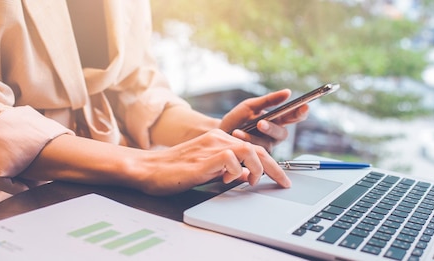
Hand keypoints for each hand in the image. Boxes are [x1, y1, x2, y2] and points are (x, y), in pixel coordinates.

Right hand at [140, 129, 290, 194]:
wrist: (149, 169)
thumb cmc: (175, 171)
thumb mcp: (208, 170)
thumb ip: (227, 170)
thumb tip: (246, 176)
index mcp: (219, 139)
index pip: (253, 148)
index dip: (270, 164)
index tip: (280, 178)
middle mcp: (218, 138)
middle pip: (257, 149)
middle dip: (275, 168)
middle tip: (284, 183)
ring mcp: (211, 146)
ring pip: (248, 151)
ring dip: (256, 169)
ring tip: (252, 181)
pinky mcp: (204, 157)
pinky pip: (231, 159)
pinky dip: (236, 172)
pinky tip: (227, 180)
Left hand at [220, 89, 308, 150]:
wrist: (219, 134)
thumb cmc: (236, 120)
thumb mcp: (250, 106)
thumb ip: (269, 100)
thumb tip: (288, 92)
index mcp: (276, 121)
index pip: (293, 117)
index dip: (301, 113)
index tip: (304, 106)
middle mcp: (274, 136)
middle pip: (282, 134)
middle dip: (272, 129)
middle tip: (261, 123)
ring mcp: (266, 147)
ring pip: (267, 144)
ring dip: (253, 137)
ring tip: (239, 131)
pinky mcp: (257, 158)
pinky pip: (254, 151)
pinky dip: (244, 142)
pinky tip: (236, 135)